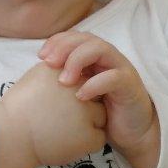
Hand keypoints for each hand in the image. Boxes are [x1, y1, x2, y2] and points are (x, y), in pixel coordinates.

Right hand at [0, 60, 107, 167]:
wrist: (9, 136)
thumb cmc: (17, 111)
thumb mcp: (36, 78)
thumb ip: (56, 72)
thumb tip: (68, 72)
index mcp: (67, 73)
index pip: (85, 81)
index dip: (74, 94)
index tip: (56, 106)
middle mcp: (80, 89)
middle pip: (95, 97)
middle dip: (85, 106)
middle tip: (61, 119)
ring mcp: (88, 113)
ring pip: (101, 118)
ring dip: (89, 124)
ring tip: (64, 131)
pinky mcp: (90, 136)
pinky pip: (99, 139)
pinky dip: (88, 142)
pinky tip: (69, 143)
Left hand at [37, 31, 159, 167]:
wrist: (129, 131)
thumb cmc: (100, 110)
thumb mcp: (78, 91)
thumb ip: (65, 78)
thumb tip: (37, 72)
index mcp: (94, 56)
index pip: (75, 36)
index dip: (57, 41)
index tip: (40, 56)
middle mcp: (108, 57)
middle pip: (87, 38)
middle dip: (65, 47)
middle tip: (49, 63)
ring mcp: (121, 68)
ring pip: (101, 49)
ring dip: (79, 60)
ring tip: (64, 80)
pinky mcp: (130, 85)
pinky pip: (114, 77)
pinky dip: (95, 84)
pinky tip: (80, 96)